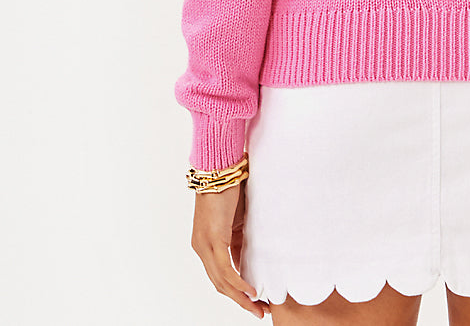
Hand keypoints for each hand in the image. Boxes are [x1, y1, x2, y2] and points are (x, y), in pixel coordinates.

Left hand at [190, 179, 270, 318]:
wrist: (220, 167)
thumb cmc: (229, 186)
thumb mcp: (238, 218)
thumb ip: (240, 237)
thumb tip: (251, 253)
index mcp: (207, 243)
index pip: (221, 274)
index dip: (237, 290)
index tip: (254, 300)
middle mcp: (202, 247)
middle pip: (220, 284)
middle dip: (240, 301)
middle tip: (258, 311)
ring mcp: (205, 244)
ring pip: (222, 281)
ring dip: (241, 297)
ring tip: (258, 307)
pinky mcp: (213, 238)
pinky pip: (225, 269)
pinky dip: (238, 283)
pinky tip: (250, 292)